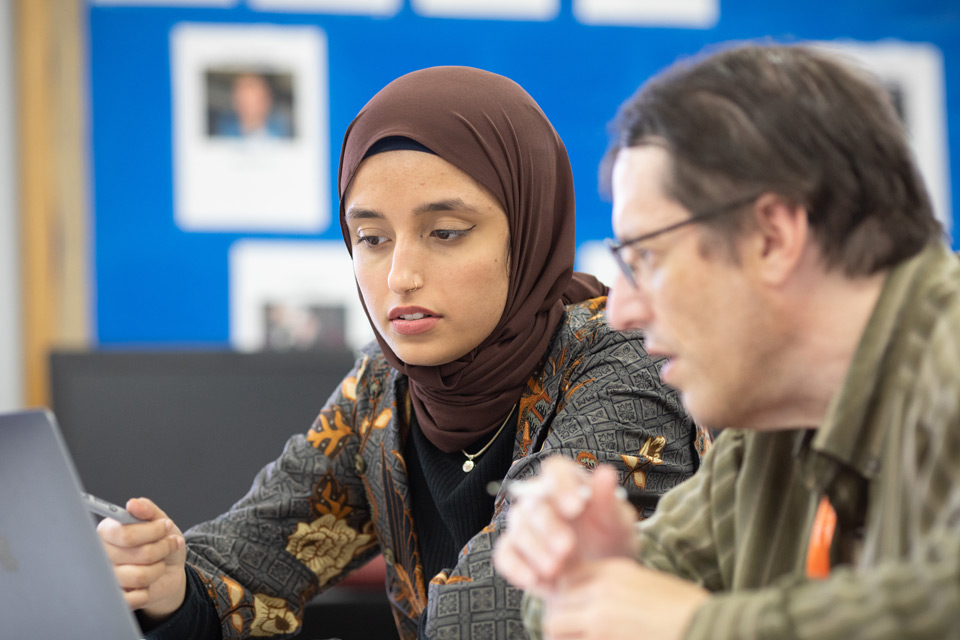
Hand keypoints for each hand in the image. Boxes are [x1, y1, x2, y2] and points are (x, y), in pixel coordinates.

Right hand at [96, 497, 187, 621]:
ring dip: (159, 568)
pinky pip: (135, 598)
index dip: (151, 531)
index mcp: (106, 532)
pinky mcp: (116, 598)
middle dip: (162, 548)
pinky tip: (149, 583)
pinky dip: (149, 590)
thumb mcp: (160, 521)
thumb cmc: (160, 543)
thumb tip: (133, 504)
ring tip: (161, 562)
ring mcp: (107, 578)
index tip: (165, 525)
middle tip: (169, 543)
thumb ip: (148, 510)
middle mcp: (102, 555)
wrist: (168, 572)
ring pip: (140, 576)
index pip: (123, 534)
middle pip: (137, 554)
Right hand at [493, 456, 637, 595]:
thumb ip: (609, 501)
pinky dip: (516, 567)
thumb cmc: (610, 541)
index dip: (561, 485)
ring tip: (557, 569)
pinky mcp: (515, 551)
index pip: (555, 470)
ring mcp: (525, 525)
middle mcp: (541, 500)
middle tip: (567, 546)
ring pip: (519, 528)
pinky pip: (505, 554)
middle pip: (534, 502)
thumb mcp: (618, 523)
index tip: (576, 507)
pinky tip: (533, 579)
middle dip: (549, 525)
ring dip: (535, 549)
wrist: (602, 577)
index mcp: (567, 483)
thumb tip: (606, 473)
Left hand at [542, 558, 709, 639]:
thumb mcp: (646, 583)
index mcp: (614, 571)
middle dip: (560, 618)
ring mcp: (599, 618)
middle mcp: (601, 591)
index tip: (569, 609)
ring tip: (577, 639)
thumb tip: (591, 599)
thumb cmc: (684, 610)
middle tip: (571, 632)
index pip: (568, 577)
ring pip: (554, 625)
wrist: (705, 627)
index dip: (565, 596)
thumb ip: (615, 586)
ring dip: (561, 635)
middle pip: (556, 602)